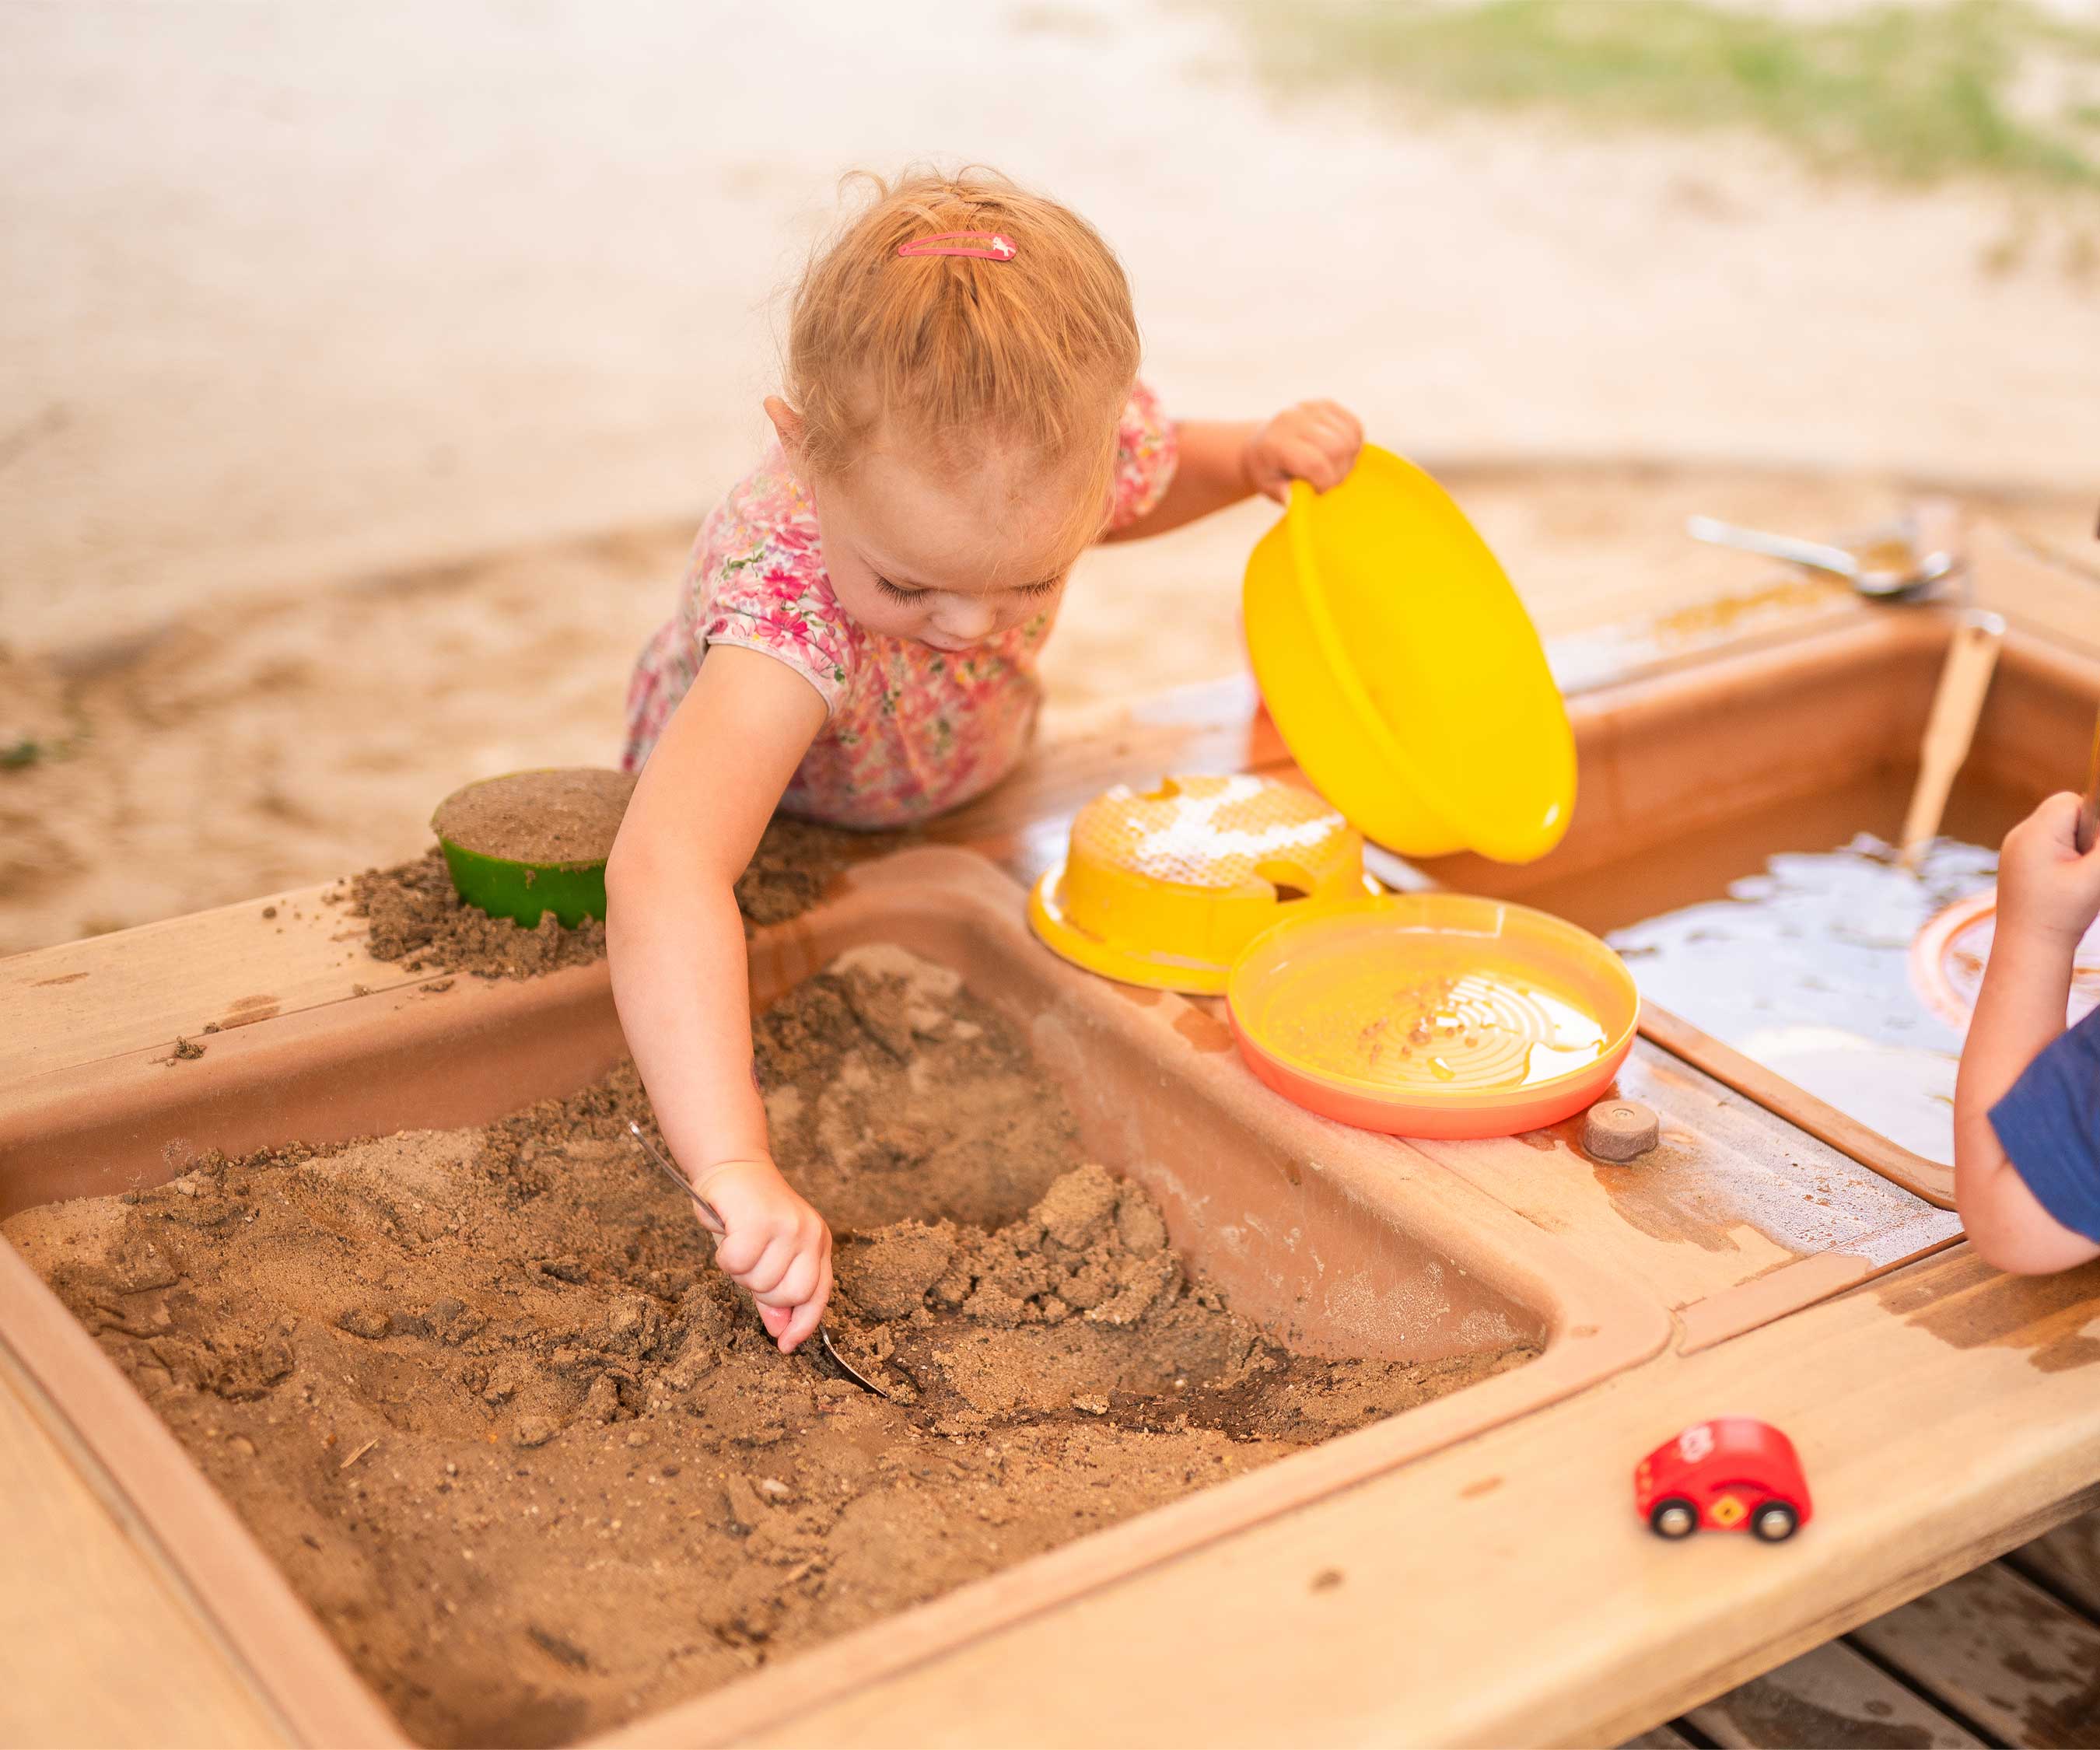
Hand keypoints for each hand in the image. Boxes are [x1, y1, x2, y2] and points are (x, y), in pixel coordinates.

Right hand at [690, 1157, 833, 1352]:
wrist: (733, 1164)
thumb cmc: (746, 1214)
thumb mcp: (766, 1257)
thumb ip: (775, 1293)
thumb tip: (781, 1332)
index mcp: (818, 1244)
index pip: (818, 1295)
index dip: (803, 1325)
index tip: (785, 1345)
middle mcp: (811, 1234)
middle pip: (790, 1295)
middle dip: (762, 1291)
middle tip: (749, 1264)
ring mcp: (790, 1226)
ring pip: (761, 1282)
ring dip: (739, 1272)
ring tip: (738, 1244)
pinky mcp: (762, 1219)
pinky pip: (737, 1263)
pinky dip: (725, 1256)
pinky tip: (727, 1234)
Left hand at [1242, 400, 1364, 502]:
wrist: (1262, 442)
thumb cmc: (1268, 469)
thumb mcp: (1267, 485)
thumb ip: (1282, 494)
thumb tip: (1293, 501)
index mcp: (1276, 442)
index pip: (1315, 463)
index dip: (1324, 482)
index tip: (1317, 489)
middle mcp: (1293, 419)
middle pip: (1337, 449)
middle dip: (1338, 472)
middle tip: (1326, 480)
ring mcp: (1311, 408)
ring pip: (1349, 439)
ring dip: (1348, 460)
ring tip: (1332, 467)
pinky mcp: (1327, 404)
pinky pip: (1355, 426)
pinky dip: (1354, 445)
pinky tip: (1339, 454)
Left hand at [1997, 792, 2099, 947]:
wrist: (2028, 946)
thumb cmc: (2064, 912)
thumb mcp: (2097, 874)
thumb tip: (2098, 831)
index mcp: (2035, 833)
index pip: (2071, 801)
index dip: (2093, 820)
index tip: (2092, 850)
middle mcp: (2019, 835)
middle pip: (2064, 812)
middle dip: (2084, 833)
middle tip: (2084, 867)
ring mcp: (2014, 847)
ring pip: (2057, 828)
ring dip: (2074, 846)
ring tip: (2072, 877)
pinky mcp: (2017, 860)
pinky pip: (2047, 843)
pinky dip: (2062, 856)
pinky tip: (2061, 881)